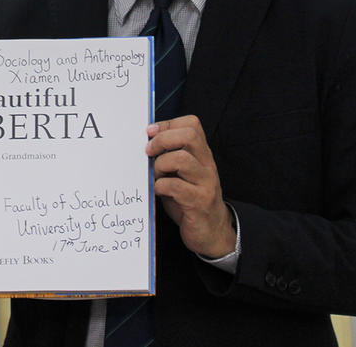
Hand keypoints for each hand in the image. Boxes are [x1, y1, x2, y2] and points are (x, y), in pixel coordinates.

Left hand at [147, 115, 235, 257]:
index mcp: (201, 154)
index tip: (150, 133)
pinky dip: (160, 186)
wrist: (212, 232)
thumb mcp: (180, 174)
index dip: (167, 124)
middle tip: (148, 152)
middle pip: (189, 135)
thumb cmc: (189, 199)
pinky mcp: (199, 202)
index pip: (192, 124)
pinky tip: (157, 191)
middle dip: (162, 139)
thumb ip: (169, 157)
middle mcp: (207, 165)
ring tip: (155, 175)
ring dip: (160, 164)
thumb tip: (143, 143)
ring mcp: (205, 183)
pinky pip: (175, 186)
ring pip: (182, 158)